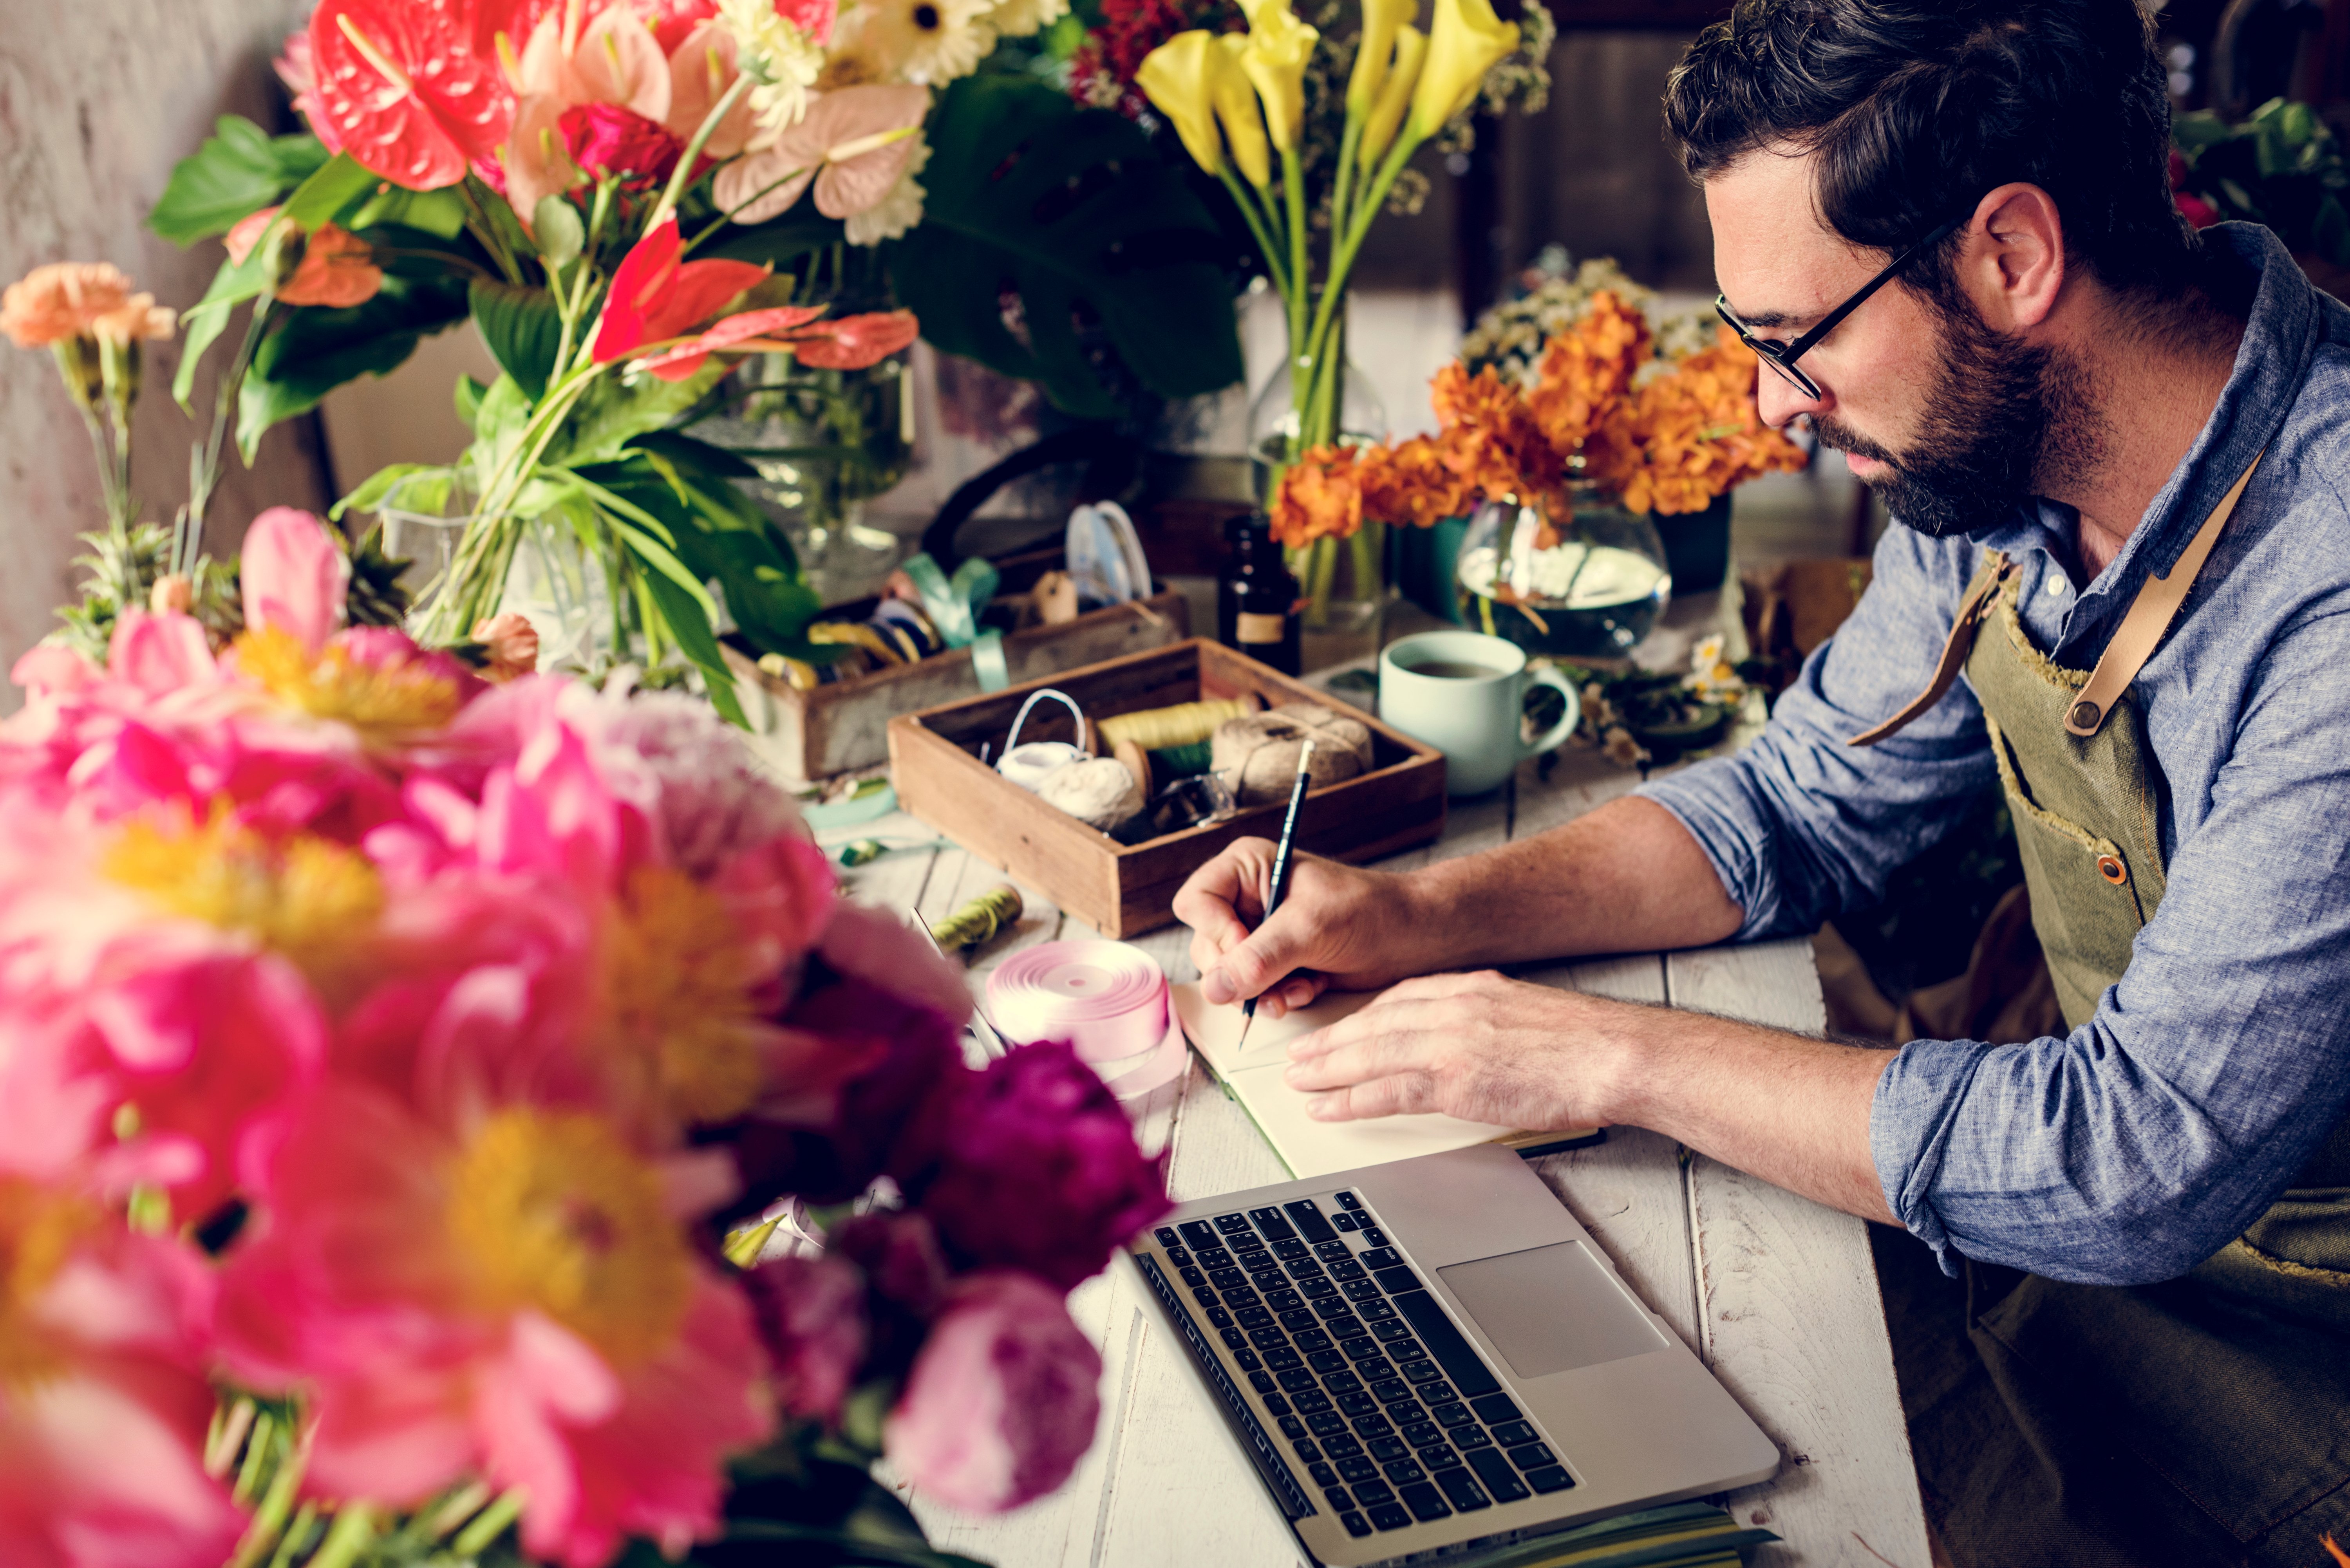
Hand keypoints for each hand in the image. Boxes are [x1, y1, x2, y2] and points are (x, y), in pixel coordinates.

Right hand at [1172, 839, 1424, 1018]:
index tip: (1247, 951)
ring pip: (1226, 975)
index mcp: (1246, 867)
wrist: (1410, 937)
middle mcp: (1245, 899)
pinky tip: (1308, 989)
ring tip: (1296, 990)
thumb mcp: (1311, 928)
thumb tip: (1216, 987)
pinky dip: (1278, 998)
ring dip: (1260, 992)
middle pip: (1205, 945)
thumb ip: (1260, 957)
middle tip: (1270, 986)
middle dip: (1240, 973)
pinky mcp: (1274, 963)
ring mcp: (1258, 933)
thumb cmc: (1369, 912)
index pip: (1196, 902)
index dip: (1216, 933)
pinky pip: (1252, 991)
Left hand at [1281, 970, 1637, 1128]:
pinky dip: (1351, 1101)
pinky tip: (1327, 1110)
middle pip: (1373, 1023)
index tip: (1337, 1029)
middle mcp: (1452, 1007)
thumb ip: (1484, 1018)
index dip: (1360, 1016)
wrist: (1615, 1054)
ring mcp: (1451, 1043)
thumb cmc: (1582, 1043)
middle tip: (1299, 1057)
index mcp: (1469, 987)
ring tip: (1297, 1083)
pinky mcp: (1457, 1081)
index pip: (1398, 998)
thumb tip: (1466, 1041)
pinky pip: (1388, 1091)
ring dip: (1327, 1070)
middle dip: (1331, 1041)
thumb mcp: (1523, 1011)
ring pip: (1370, 1054)